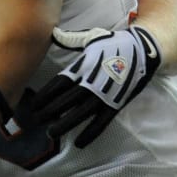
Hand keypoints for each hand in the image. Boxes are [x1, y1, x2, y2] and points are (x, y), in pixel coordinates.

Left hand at [32, 25, 160, 147]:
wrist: (143, 50)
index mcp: (84, 65)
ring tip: (50, 133)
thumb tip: (53, 33)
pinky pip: (101, 122)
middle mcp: (92, 81)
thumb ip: (71, 39)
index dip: (45, 94)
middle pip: (66, 100)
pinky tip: (79, 142)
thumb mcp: (91, 38)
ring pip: (81, 113)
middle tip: (34, 120)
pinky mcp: (116, 104)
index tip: (33, 104)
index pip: (59, 83)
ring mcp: (104, 94)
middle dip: (49, 111)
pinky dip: (90, 133)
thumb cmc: (114, 43)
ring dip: (64, 124)